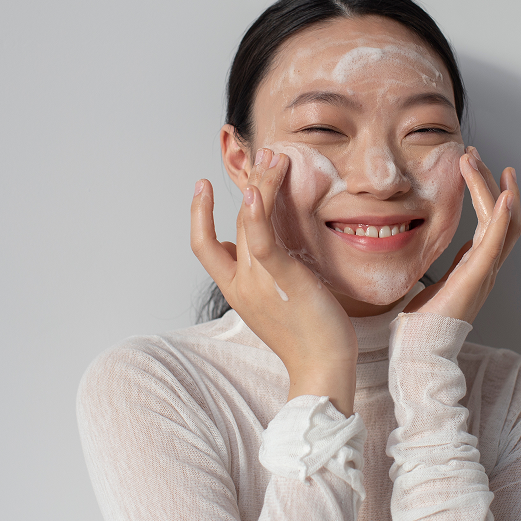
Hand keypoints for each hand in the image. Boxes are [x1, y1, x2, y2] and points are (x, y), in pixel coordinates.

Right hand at [190, 148, 357, 415]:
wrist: (321, 367)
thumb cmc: (308, 337)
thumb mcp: (278, 302)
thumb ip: (266, 276)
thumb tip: (265, 252)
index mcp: (236, 288)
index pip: (204, 245)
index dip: (198, 214)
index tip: (202, 185)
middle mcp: (239, 282)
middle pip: (231, 222)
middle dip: (246, 183)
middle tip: (262, 153)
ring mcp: (256, 280)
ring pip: (247, 222)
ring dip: (259, 184)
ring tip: (273, 155)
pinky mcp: (280, 277)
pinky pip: (260, 239)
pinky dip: (254, 213)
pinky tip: (257, 189)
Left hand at [405, 146, 520, 323]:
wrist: (420, 351)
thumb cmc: (421, 325)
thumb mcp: (430, 284)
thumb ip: (438, 267)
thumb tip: (425, 248)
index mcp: (475, 267)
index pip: (490, 222)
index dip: (486, 192)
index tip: (473, 165)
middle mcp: (486, 267)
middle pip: (501, 216)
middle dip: (489, 181)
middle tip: (474, 153)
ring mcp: (485, 272)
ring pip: (500, 220)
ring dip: (490, 187)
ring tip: (476, 160)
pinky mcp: (478, 277)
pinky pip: (496, 242)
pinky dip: (503, 217)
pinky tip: (505, 194)